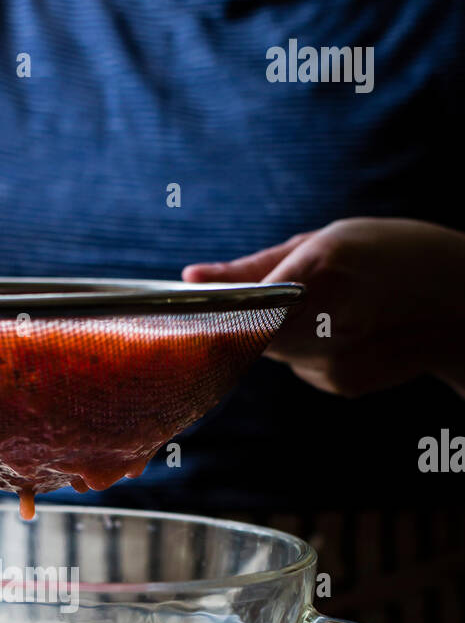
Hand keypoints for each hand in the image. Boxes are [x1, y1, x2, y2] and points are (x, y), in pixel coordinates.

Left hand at [183, 218, 464, 397]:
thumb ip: (258, 263)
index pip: (241, 300)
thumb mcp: (332, 238)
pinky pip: (297, 364)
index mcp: (324, 266)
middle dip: (237, 318)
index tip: (185, 307)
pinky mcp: (338, 384)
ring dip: (271, 330)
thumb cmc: (396, 256)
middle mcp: (325, 318)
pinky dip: (302, 347)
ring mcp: (331, 359)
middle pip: (247, 330)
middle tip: (227, 304)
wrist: (464, 307)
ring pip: (268, 349)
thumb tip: (192, 277)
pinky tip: (339, 330)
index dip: (212, 309)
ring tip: (315, 304)